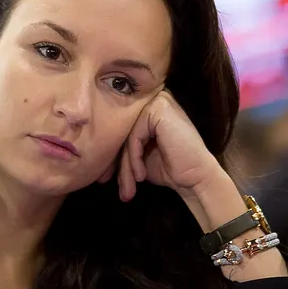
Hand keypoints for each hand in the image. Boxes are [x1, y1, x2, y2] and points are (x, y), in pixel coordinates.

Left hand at [99, 88, 223, 201]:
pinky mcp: (159, 108)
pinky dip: (134, 158)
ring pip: (126, 135)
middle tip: (114, 186)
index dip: (113, 157)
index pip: (120, 130)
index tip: (106, 179)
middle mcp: (152, 100)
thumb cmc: (170, 168)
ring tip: (129, 188)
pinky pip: (134, 136)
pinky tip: (141, 175)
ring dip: (126, 166)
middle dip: (117, 164)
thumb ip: (121, 147)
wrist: (196, 178)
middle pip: (122, 132)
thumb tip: (91, 153)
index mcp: (147, 109)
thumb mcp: (139, 156)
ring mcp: (157, 101)